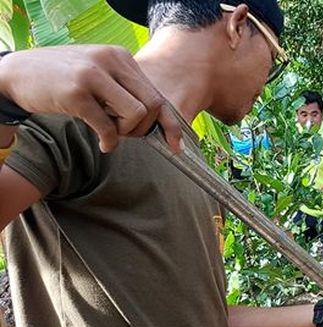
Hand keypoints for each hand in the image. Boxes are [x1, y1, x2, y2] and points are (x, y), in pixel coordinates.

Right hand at [0, 46, 181, 152]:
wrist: (17, 72)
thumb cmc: (63, 78)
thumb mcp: (98, 74)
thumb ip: (125, 90)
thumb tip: (156, 119)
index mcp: (120, 57)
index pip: (157, 93)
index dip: (169, 123)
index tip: (176, 144)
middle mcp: (109, 61)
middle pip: (152, 105)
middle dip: (145, 128)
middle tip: (125, 134)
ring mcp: (92, 76)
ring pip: (136, 114)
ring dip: (127, 132)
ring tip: (111, 133)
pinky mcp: (76, 94)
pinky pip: (108, 127)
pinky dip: (109, 142)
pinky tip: (103, 144)